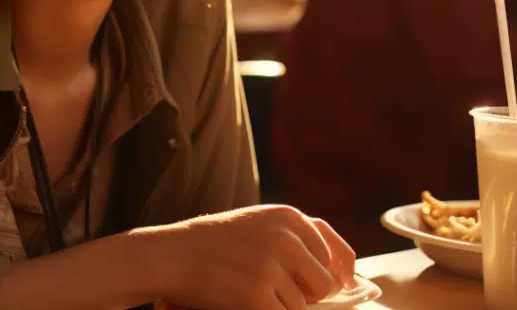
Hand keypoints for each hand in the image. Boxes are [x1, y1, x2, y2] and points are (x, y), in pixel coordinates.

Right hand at [146, 205, 355, 309]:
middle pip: (324, 282)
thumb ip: (295, 238)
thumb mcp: (258, 224)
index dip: (341, 272)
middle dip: (310, 294)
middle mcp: (285, 238)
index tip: (344, 285)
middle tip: (283, 292)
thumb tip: (340, 274)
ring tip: (253, 291)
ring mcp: (270, 266)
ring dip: (283, 306)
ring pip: (302, 305)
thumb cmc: (214, 243)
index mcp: (288, 216)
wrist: (171, 254)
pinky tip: (248, 302)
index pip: (333, 250)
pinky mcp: (255, 294)